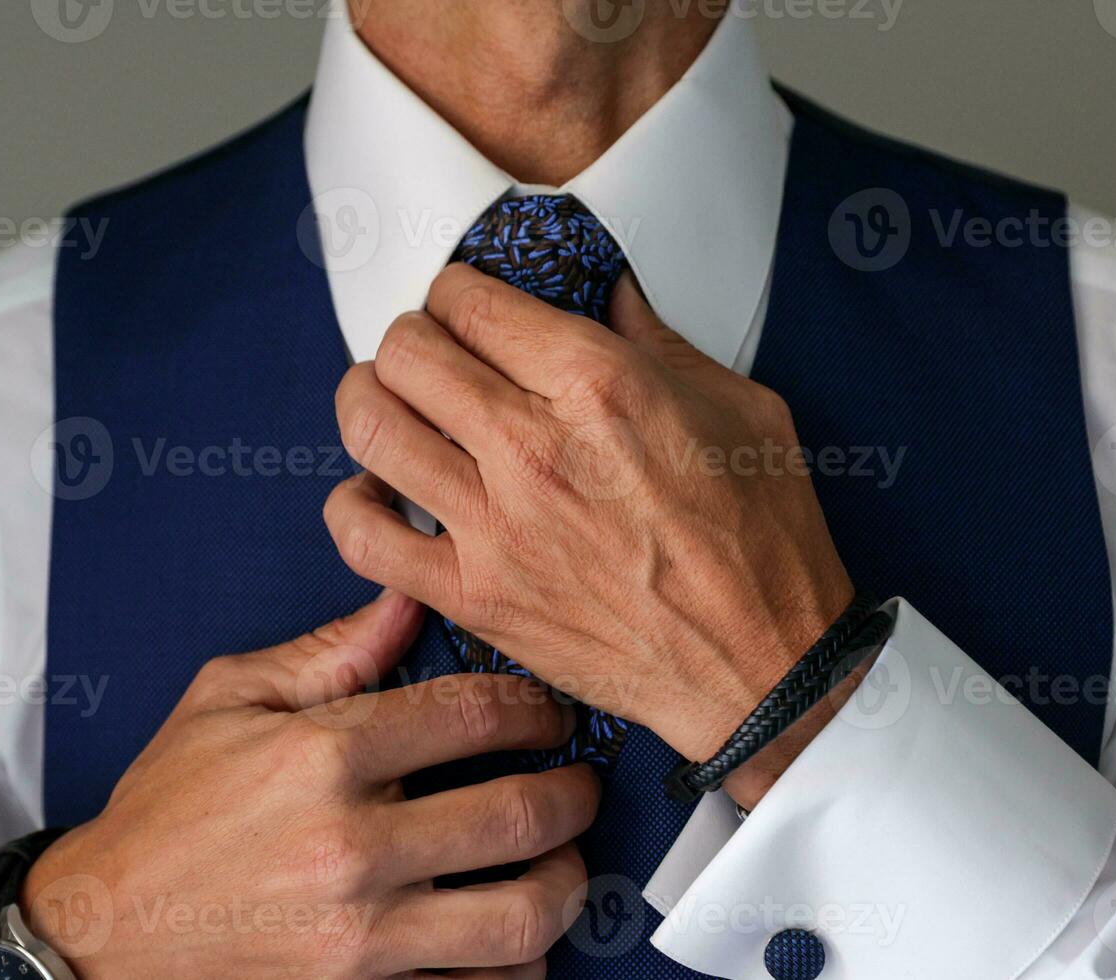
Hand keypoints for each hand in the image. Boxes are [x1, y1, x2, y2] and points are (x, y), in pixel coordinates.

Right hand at [20, 589, 599, 978]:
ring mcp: (362, 940)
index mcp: (322, 759)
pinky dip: (519, 963)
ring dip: (565, 883)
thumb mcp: (227, 700)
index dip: (534, 708)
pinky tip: (510, 930)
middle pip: (521, 816)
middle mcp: (351, 851)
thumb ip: (331, 653)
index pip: (475, 717)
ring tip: (561, 859)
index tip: (544, 714)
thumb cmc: (165, 815)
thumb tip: (406, 605)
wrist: (105, 932)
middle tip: (576, 783)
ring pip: (522, 917)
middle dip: (574, 792)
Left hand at [325, 265, 854, 806]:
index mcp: (600, 385)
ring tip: (389, 405)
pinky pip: (364, 537)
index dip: (457, 293)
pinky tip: (379, 492)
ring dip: (367, 401)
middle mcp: (534, 447)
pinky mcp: (474, 597)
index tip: (466, 309)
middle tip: (430, 355)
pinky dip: (353, 505)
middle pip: (406, 351)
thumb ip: (656, 341)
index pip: (470, 302)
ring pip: (370, 427)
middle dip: (409, 339)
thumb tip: (607, 293)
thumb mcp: (738, 408)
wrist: (763, 669)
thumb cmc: (761, 542)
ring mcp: (495, 526)